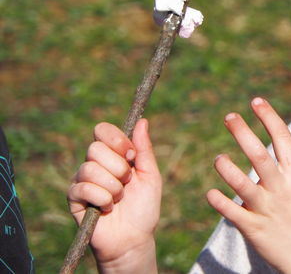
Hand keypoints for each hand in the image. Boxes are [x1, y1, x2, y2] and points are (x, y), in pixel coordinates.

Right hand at [67, 119, 160, 272]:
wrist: (133, 238)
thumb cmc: (144, 207)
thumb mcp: (150, 175)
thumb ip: (144, 149)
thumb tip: (142, 121)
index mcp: (114, 155)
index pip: (102, 130)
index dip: (116, 140)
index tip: (131, 155)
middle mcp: (95, 164)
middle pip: (95, 148)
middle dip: (118, 167)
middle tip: (126, 182)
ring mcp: (82, 180)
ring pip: (89, 168)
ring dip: (112, 186)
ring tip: (118, 198)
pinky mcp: (73, 198)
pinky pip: (82, 188)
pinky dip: (102, 198)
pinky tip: (107, 208)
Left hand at [206, 98, 290, 273]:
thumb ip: (290, 170)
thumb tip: (276, 148)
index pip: (283, 138)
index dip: (268, 116)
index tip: (256, 101)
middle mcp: (282, 188)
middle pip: (259, 154)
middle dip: (242, 132)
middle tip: (229, 117)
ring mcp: (267, 209)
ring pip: (241, 183)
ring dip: (226, 167)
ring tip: (218, 158)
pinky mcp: (254, 229)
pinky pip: (232, 212)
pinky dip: (219, 201)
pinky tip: (210, 192)